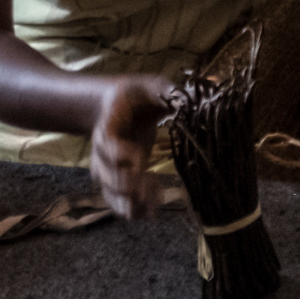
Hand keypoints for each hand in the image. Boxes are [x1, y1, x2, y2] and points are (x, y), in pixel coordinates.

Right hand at [88, 75, 173, 216]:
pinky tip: (159, 199)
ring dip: (135, 204)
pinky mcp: (122, 184)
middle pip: (108, 178)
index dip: (119, 155)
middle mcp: (103, 155)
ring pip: (114, 199)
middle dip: (129, 186)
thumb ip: (170, 93)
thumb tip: (196, 96)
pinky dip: (140, 210)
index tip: (137, 158)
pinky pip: (124, 207)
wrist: (116, 107)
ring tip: (158, 197)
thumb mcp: (151, 88)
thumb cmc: (137, 97)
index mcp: (107, 128)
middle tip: (151, 183)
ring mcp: (111, 173)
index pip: (106, 146)